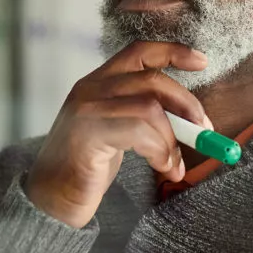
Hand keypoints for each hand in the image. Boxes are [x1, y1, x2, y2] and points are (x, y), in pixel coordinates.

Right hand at [25, 41, 211, 227]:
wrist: (49, 200)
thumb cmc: (86, 169)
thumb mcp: (116, 133)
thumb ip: (145, 119)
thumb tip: (194, 123)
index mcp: (98, 83)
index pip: (139, 51)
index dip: (173, 51)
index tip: (202, 62)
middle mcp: (90, 88)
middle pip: (153, 79)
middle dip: (187, 106)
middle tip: (203, 133)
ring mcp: (87, 109)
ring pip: (150, 107)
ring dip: (172, 139)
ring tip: (174, 165)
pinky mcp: (88, 133)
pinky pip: (139, 131)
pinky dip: (161, 151)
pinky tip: (163, 168)